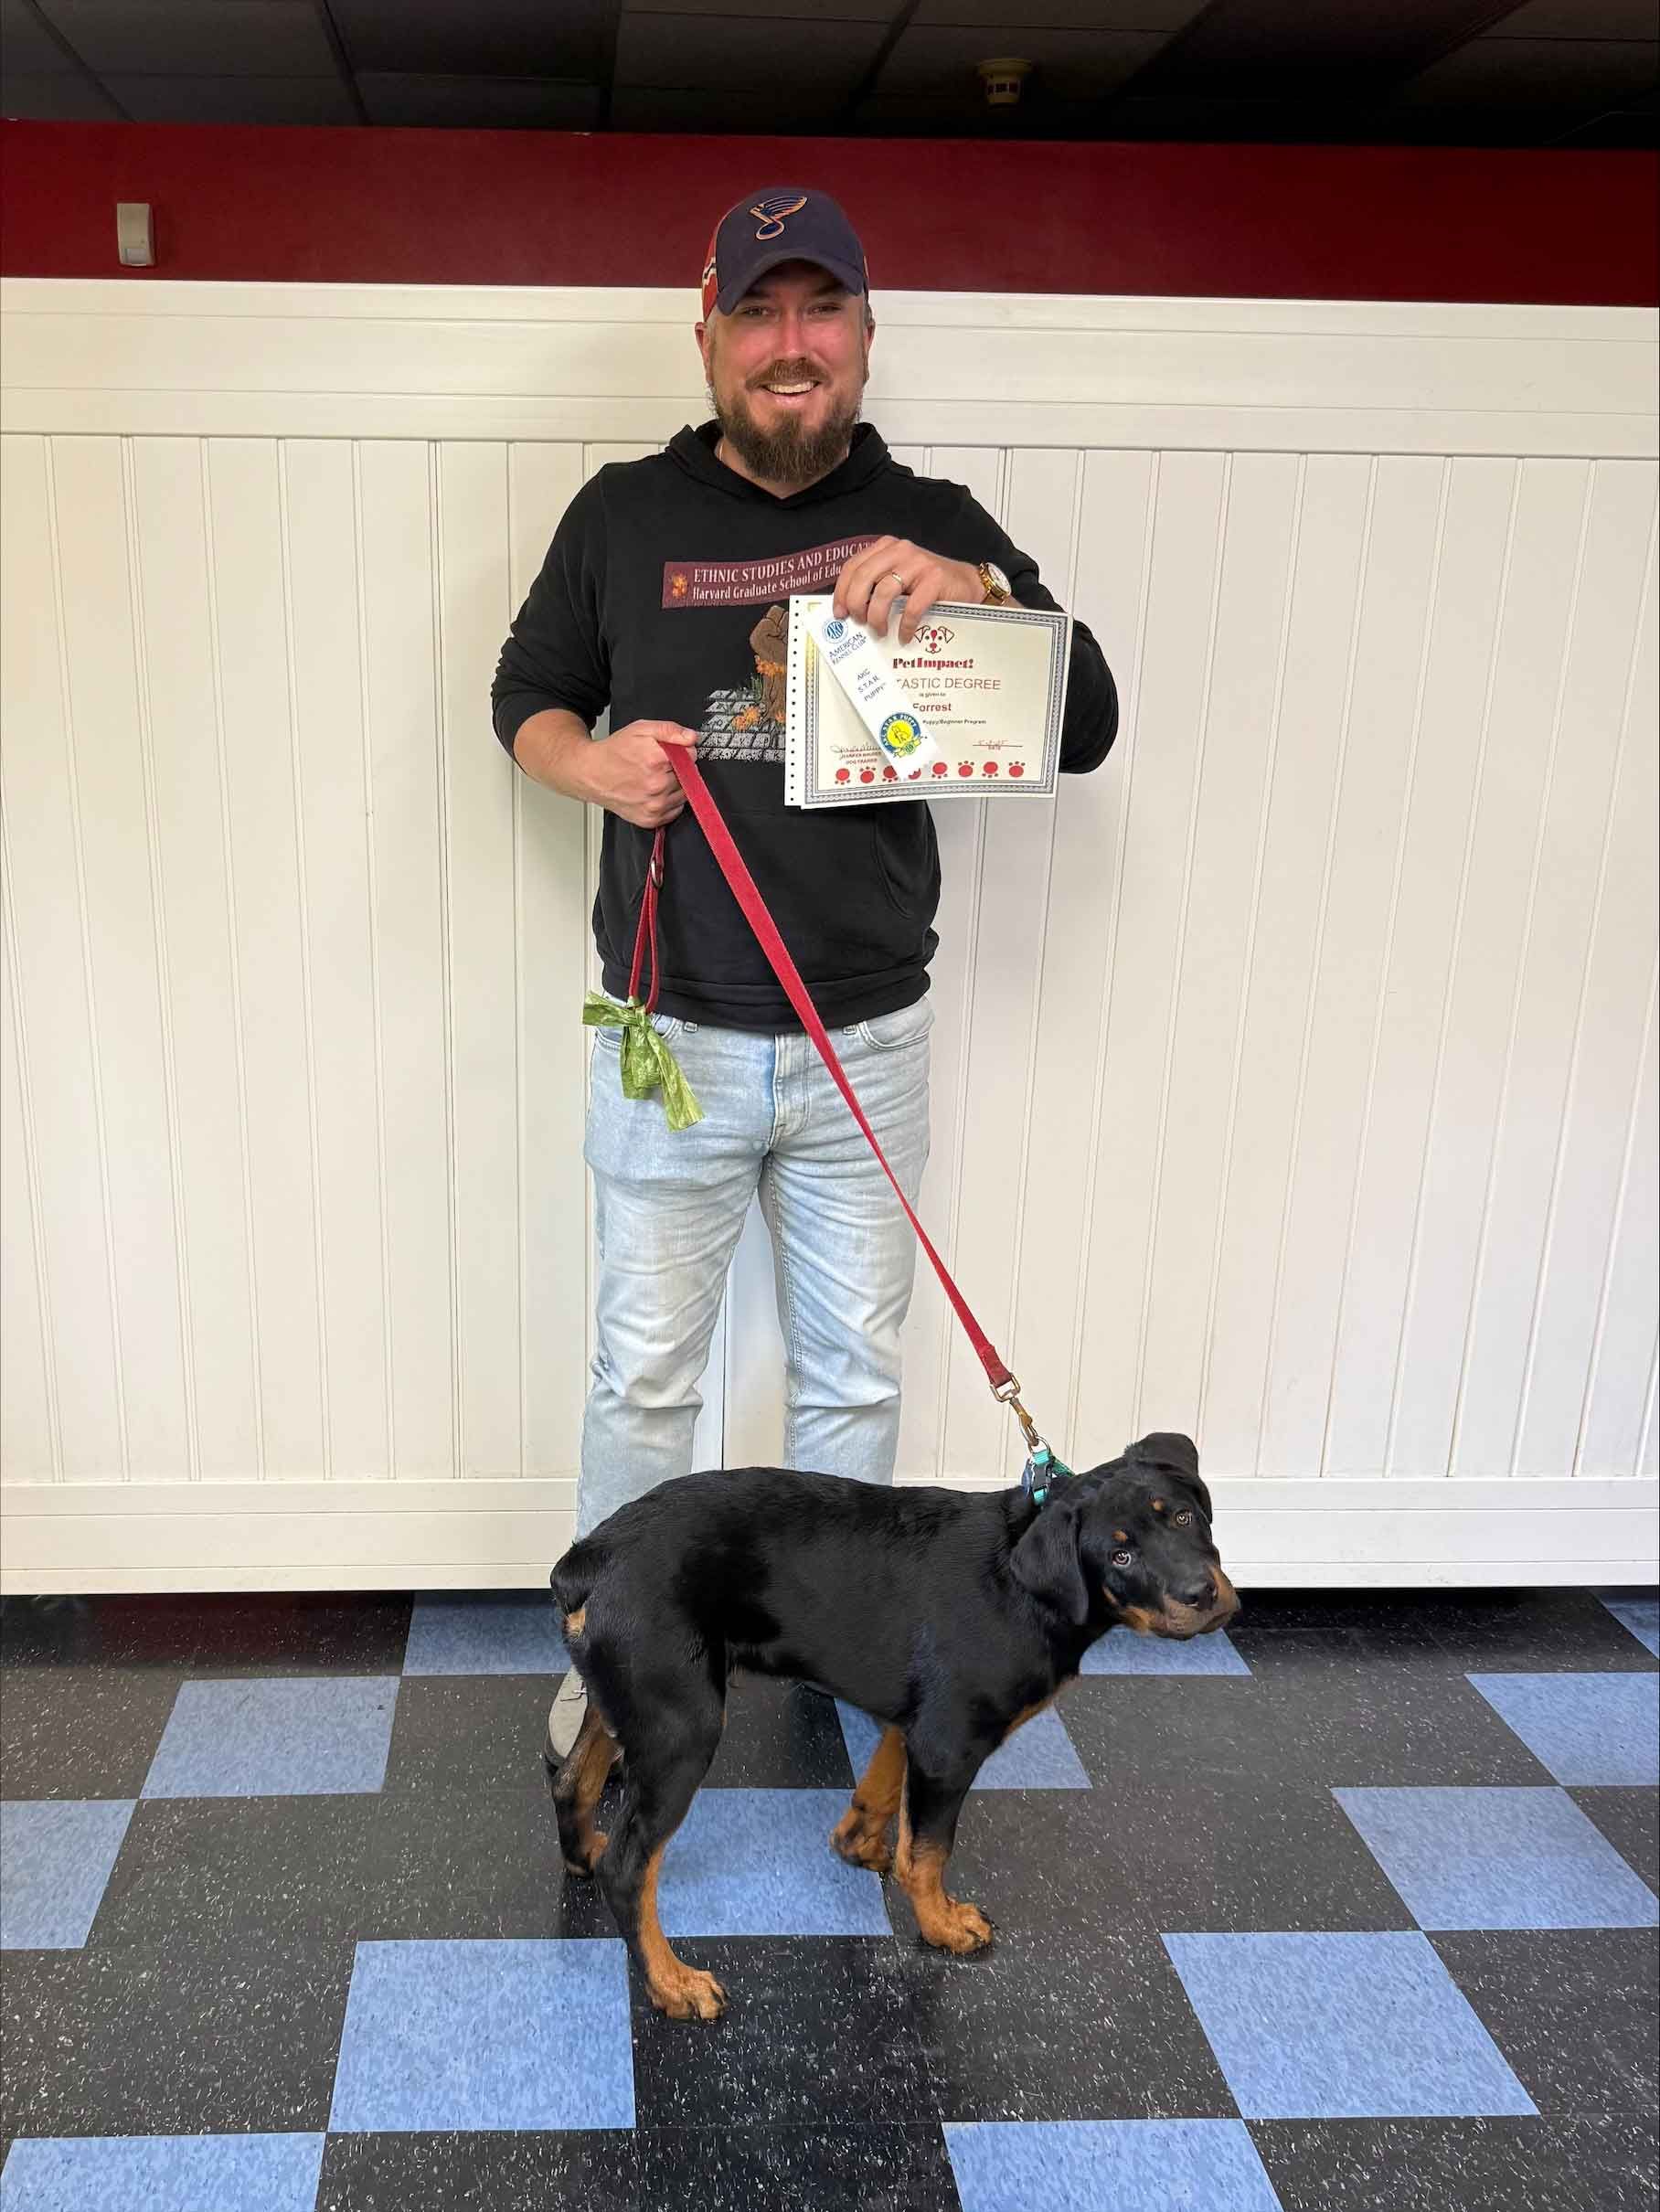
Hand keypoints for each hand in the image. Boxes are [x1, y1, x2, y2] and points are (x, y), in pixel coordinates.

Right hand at [582, 719, 699, 827]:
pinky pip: (674, 810)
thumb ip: (670, 730)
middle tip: (657, 765)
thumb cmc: (615, 751)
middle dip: (677, 769)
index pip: (691, 756)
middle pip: (689, 776)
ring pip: (684, 794)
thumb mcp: (641, 729)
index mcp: (656, 760)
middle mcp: (657, 785)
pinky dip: (669, 801)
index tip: (668, 753)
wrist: (591, 773)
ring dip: (675, 786)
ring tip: (653, 778)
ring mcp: (654, 805)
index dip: (681, 752)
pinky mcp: (651, 819)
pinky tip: (653, 792)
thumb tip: (691, 738)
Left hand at [833, 537, 984, 645]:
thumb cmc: (928, 586)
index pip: (853, 566)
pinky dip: (904, 626)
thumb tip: (850, 610)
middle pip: (864, 576)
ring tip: (880, 631)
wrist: (966, 584)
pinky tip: (904, 635)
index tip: (840, 613)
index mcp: (886, 548)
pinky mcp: (935, 579)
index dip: (842, 591)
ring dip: (877, 617)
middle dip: (856, 604)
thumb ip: (876, 585)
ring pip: (884, 591)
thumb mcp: (898, 579)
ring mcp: (918, 563)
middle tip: (859, 622)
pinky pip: (911, 607)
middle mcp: (900, 550)